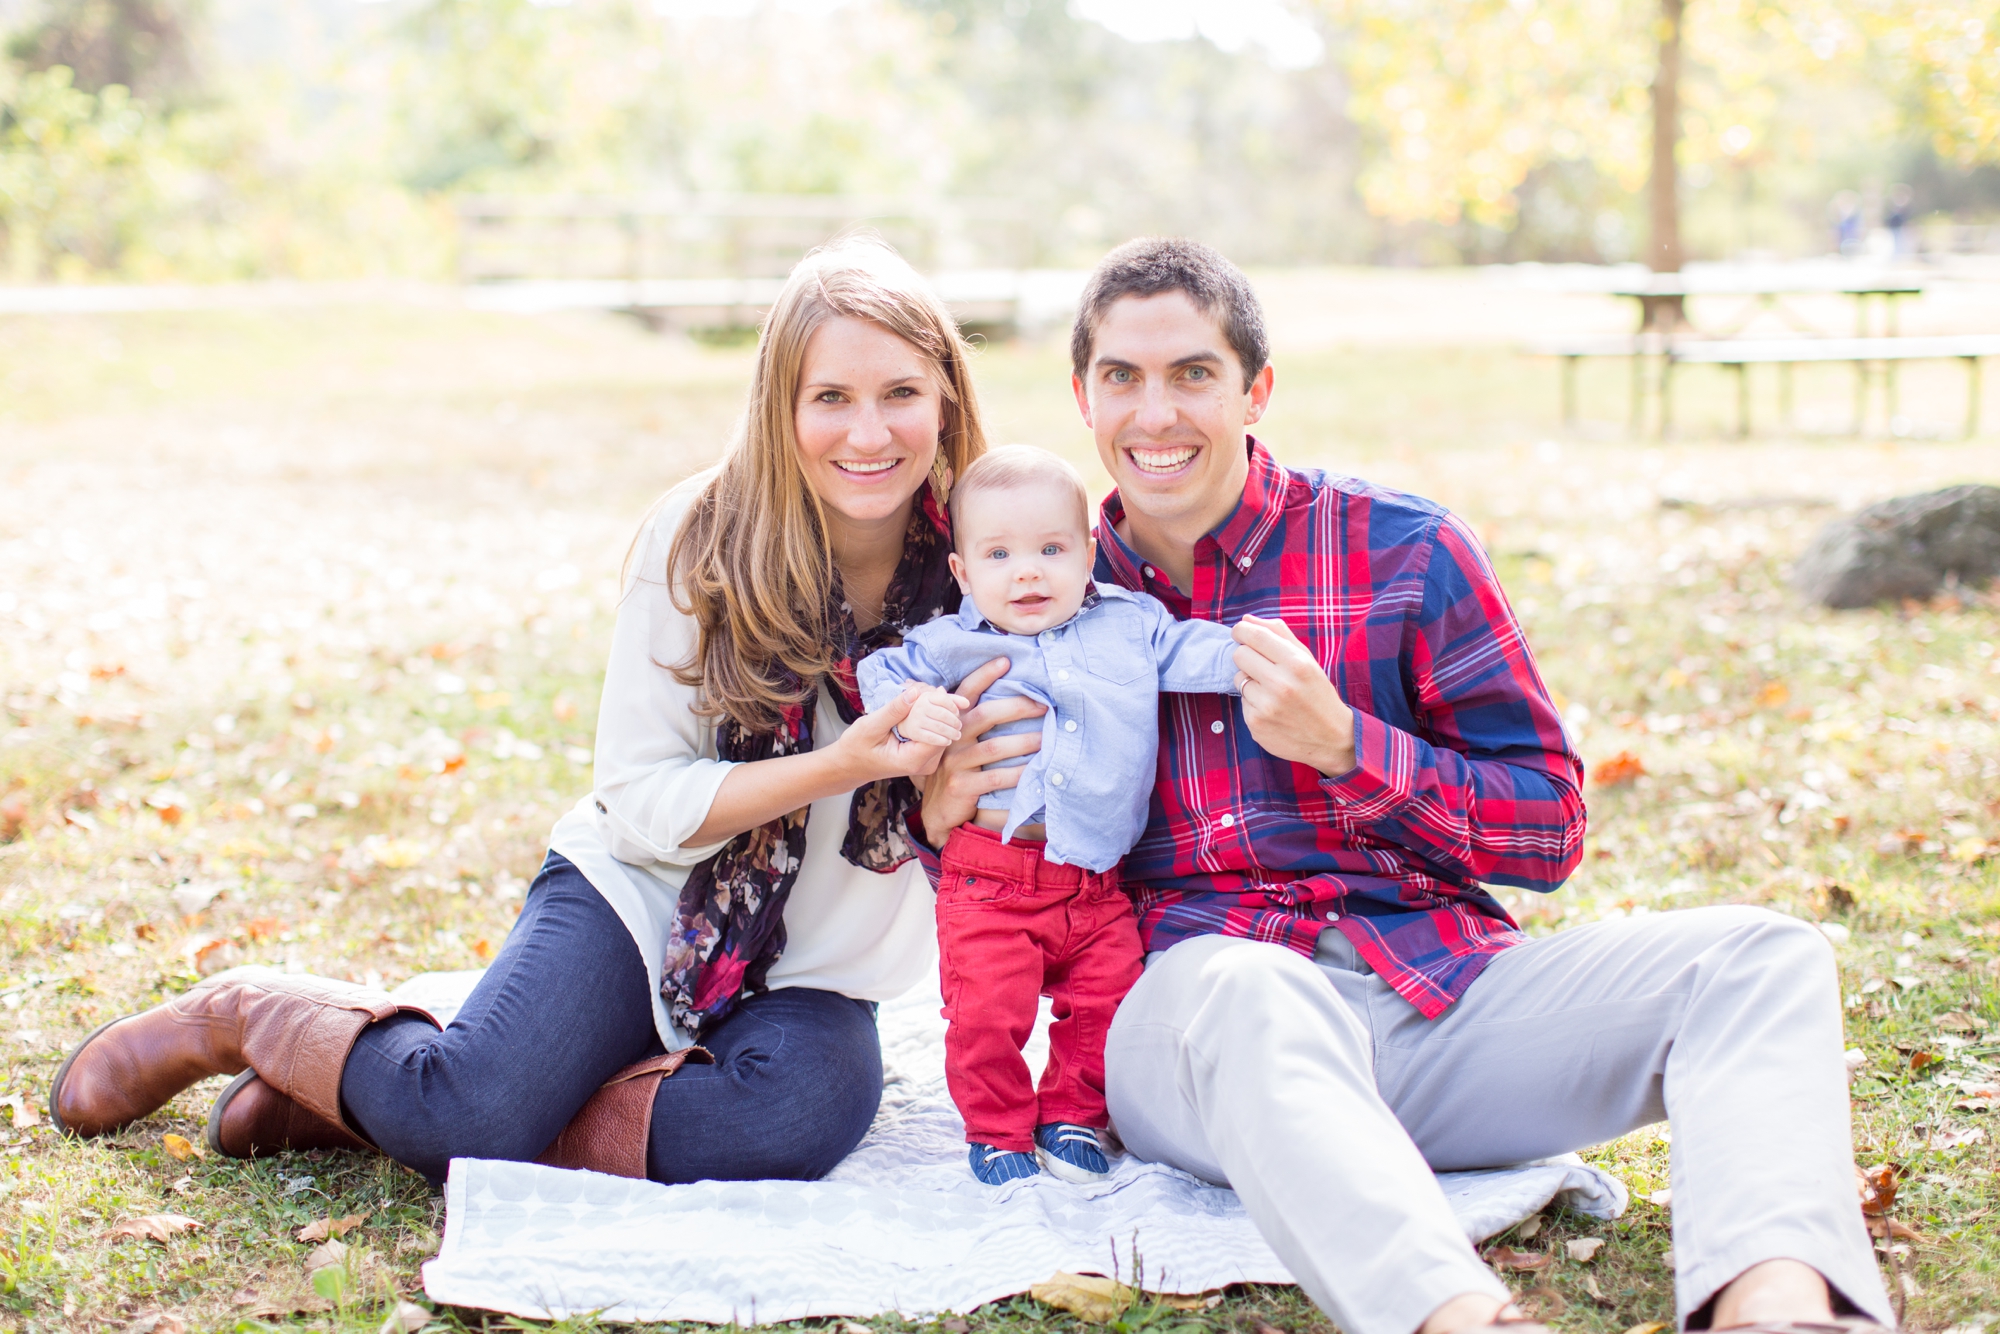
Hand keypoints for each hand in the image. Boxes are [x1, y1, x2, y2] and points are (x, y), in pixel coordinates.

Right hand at [828, 683, 960, 783]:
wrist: (849, 765)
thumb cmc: (856, 748)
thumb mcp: (870, 726)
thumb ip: (894, 711)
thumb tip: (915, 692)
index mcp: (913, 760)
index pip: (941, 733)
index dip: (943, 710)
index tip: (935, 690)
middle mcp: (925, 764)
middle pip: (946, 732)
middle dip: (942, 709)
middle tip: (931, 689)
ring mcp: (926, 762)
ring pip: (943, 732)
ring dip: (938, 712)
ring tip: (924, 694)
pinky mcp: (924, 755)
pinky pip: (935, 734)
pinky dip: (932, 719)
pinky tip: (921, 706)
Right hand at [918, 656, 1045, 836]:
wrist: (939, 812)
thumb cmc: (959, 771)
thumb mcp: (960, 744)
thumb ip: (977, 724)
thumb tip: (1016, 699)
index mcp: (954, 724)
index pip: (967, 692)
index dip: (984, 675)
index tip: (1006, 661)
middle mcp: (952, 738)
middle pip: (985, 715)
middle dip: (1017, 707)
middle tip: (1044, 706)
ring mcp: (954, 763)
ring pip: (994, 747)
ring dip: (1024, 742)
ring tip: (1048, 739)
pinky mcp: (961, 786)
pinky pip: (995, 778)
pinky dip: (1018, 774)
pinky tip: (1034, 771)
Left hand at [1231, 614, 1355, 775]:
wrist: (1331, 738)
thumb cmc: (1317, 693)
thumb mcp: (1307, 660)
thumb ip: (1279, 634)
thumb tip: (1247, 619)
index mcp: (1296, 663)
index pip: (1254, 635)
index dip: (1241, 630)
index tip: (1240, 633)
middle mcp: (1281, 684)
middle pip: (1239, 655)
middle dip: (1246, 655)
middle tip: (1260, 664)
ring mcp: (1267, 706)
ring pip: (1238, 679)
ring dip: (1250, 681)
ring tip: (1271, 691)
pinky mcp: (1256, 724)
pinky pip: (1242, 702)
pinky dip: (1253, 702)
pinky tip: (1271, 708)